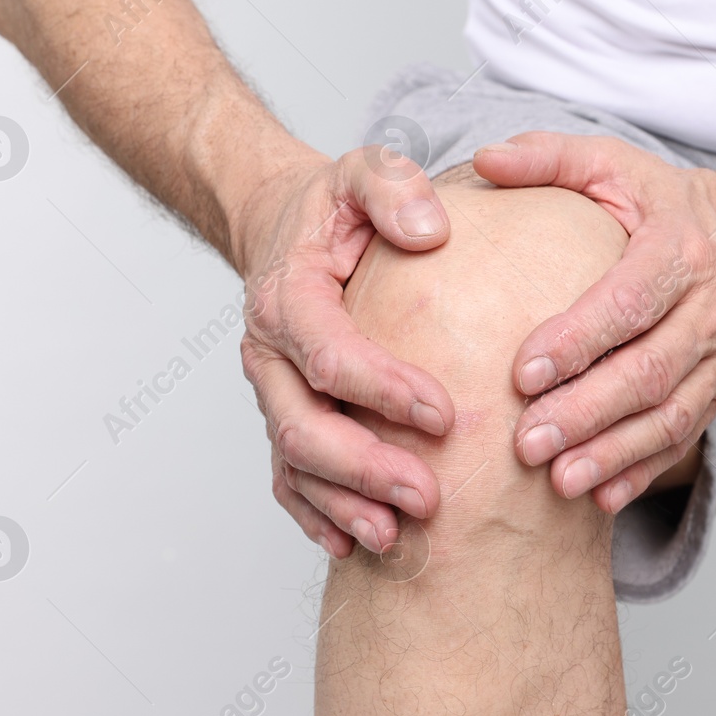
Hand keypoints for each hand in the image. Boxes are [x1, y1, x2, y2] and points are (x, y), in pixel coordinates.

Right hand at [234, 146, 455, 556]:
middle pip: (304, 428)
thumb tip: (432, 230)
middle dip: (366, 469)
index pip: (331, 356)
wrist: (282, 224)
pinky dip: (317, 515)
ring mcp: (273, 393)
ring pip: (296, 465)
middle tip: (429, 498)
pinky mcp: (284, 417)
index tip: (446, 414)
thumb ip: (394, 187)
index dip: (384, 390)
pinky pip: (290, 479)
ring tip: (395, 537)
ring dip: (344, 505)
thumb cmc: (334, 204)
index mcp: (287, 297)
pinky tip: (356, 544)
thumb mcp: (364, 172)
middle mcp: (268, 355)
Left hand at [470, 133, 715, 512]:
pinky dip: (642, 472)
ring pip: (669, 416)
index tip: (521, 374)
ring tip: (558, 481)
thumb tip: (483, 161)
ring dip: (613, 453)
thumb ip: (549, 157)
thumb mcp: (615, 163)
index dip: (577, 341)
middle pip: (648, 372)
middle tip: (525, 443)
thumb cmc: (669, 202)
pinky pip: (683, 439)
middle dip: (586, 413)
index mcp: (679, 252)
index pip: (628, 303)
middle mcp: (709, 309)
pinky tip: (600, 498)